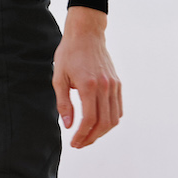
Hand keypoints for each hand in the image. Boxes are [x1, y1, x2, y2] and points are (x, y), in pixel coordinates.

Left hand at [52, 6, 121, 148]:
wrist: (86, 33)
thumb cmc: (69, 53)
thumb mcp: (59, 77)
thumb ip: (64, 103)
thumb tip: (69, 125)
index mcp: (89, 85)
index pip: (89, 120)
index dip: (82, 135)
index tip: (74, 143)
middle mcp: (105, 86)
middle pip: (104, 123)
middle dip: (91, 138)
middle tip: (80, 143)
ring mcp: (113, 85)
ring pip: (114, 118)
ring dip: (102, 132)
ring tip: (89, 136)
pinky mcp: (117, 83)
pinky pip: (118, 108)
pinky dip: (111, 120)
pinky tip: (99, 123)